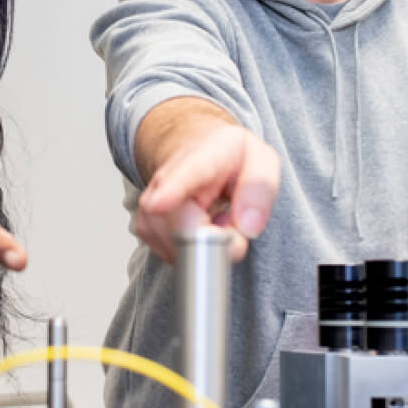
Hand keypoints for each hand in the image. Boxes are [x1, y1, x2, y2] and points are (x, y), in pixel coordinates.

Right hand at [135, 122, 279, 263]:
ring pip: (179, 246)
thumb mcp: (261, 161)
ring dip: (208, 245)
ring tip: (217, 218)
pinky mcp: (146, 228)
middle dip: (215, 240)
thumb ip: (260, 190)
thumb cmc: (230, 159)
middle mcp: (165, 178)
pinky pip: (174, 254)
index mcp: (201, 154)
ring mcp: (150, 205)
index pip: (184, 174)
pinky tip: (201, 227)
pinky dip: (195, 250)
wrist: (197, 152)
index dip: (171, 191)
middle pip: (181, 226)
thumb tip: (247, 227)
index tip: (159, 204)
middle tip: (233, 223)